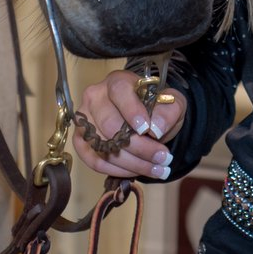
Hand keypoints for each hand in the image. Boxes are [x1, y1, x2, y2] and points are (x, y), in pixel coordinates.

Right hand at [71, 69, 187, 179]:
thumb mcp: (171, 103)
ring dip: (131, 163)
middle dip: (139, 147)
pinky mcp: (80, 141)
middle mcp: (94, 97)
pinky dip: (116, 170)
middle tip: (162, 158)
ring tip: (156, 169)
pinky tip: (136, 172)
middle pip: (110, 125)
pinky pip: (94, 160)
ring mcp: (84, 120)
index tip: (150, 130)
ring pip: (102, 146)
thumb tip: (156, 127)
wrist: (146, 121)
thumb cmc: (156, 108)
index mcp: (116, 81)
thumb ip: (168, 111)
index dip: (133, 111)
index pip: (119, 92)